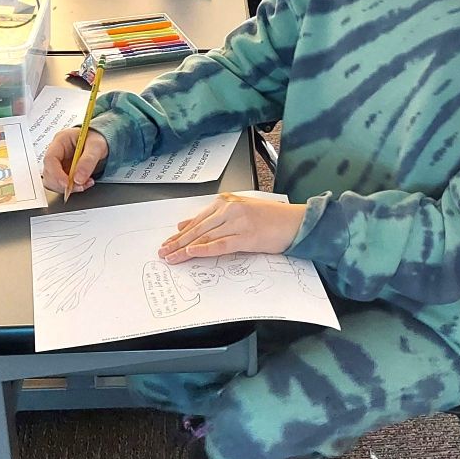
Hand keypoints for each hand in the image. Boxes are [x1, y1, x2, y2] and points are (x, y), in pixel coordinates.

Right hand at [42, 128, 108, 194]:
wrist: (102, 143)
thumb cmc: (97, 139)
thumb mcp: (97, 146)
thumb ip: (88, 160)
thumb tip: (78, 179)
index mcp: (60, 140)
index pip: (50, 159)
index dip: (56, 174)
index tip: (67, 183)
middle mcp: (56, 152)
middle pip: (49, 172)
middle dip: (63, 183)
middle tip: (80, 186)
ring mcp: (58, 163)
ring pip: (53, 181)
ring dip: (67, 187)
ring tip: (85, 184)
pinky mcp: (62, 172)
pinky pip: (61, 185)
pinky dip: (72, 188)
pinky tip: (84, 184)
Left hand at [158, 193, 305, 263]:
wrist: (296, 222)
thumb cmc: (272, 219)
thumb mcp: (240, 212)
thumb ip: (214, 217)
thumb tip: (186, 224)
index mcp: (228, 202)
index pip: (198, 219)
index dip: (180, 233)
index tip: (168, 241)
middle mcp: (230, 209)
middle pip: (198, 228)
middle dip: (178, 242)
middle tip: (163, 251)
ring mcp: (238, 222)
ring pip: (205, 237)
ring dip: (185, 248)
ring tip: (172, 257)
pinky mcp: (247, 236)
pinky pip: (221, 244)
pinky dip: (204, 249)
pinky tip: (192, 253)